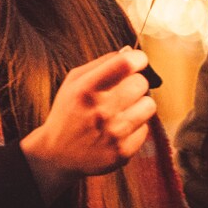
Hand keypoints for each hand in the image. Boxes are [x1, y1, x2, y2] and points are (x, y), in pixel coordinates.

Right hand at [20, 48, 157, 201]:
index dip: (137, 58)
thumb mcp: (73, 82)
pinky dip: (135, 128)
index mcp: (86, 89)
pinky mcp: (123, 152)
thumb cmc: (68, 113)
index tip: (137, 61)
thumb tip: (130, 52)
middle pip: (141, 83)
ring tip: (123, 111)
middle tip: (125, 91)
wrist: (58, 156)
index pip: (125, 64)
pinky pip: (145, 129)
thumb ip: (101, 64)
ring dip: (139, 105)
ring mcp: (113, 133)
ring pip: (149, 105)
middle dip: (135, 83)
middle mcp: (101, 111)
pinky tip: (119, 130)